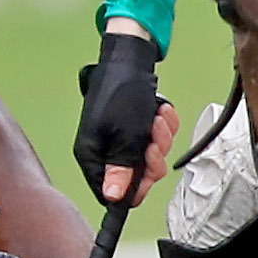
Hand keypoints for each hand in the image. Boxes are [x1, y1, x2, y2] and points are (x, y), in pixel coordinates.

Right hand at [77, 29, 169, 203]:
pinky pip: (159, 140)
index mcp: (93, 156)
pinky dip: (164, 127)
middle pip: (137, 177)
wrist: (130, 61)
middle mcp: (106, 151)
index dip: (133, 189)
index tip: (147, 174)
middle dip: (152, 159)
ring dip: (161, 139)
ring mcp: (122, 140)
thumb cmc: (121, 92)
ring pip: (152, 159)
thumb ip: (122, 167)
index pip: (111, 192)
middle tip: (152, 141)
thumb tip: (112, 196)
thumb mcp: (125, 134)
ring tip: (156, 119)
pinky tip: (159, 111)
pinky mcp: (137, 130)